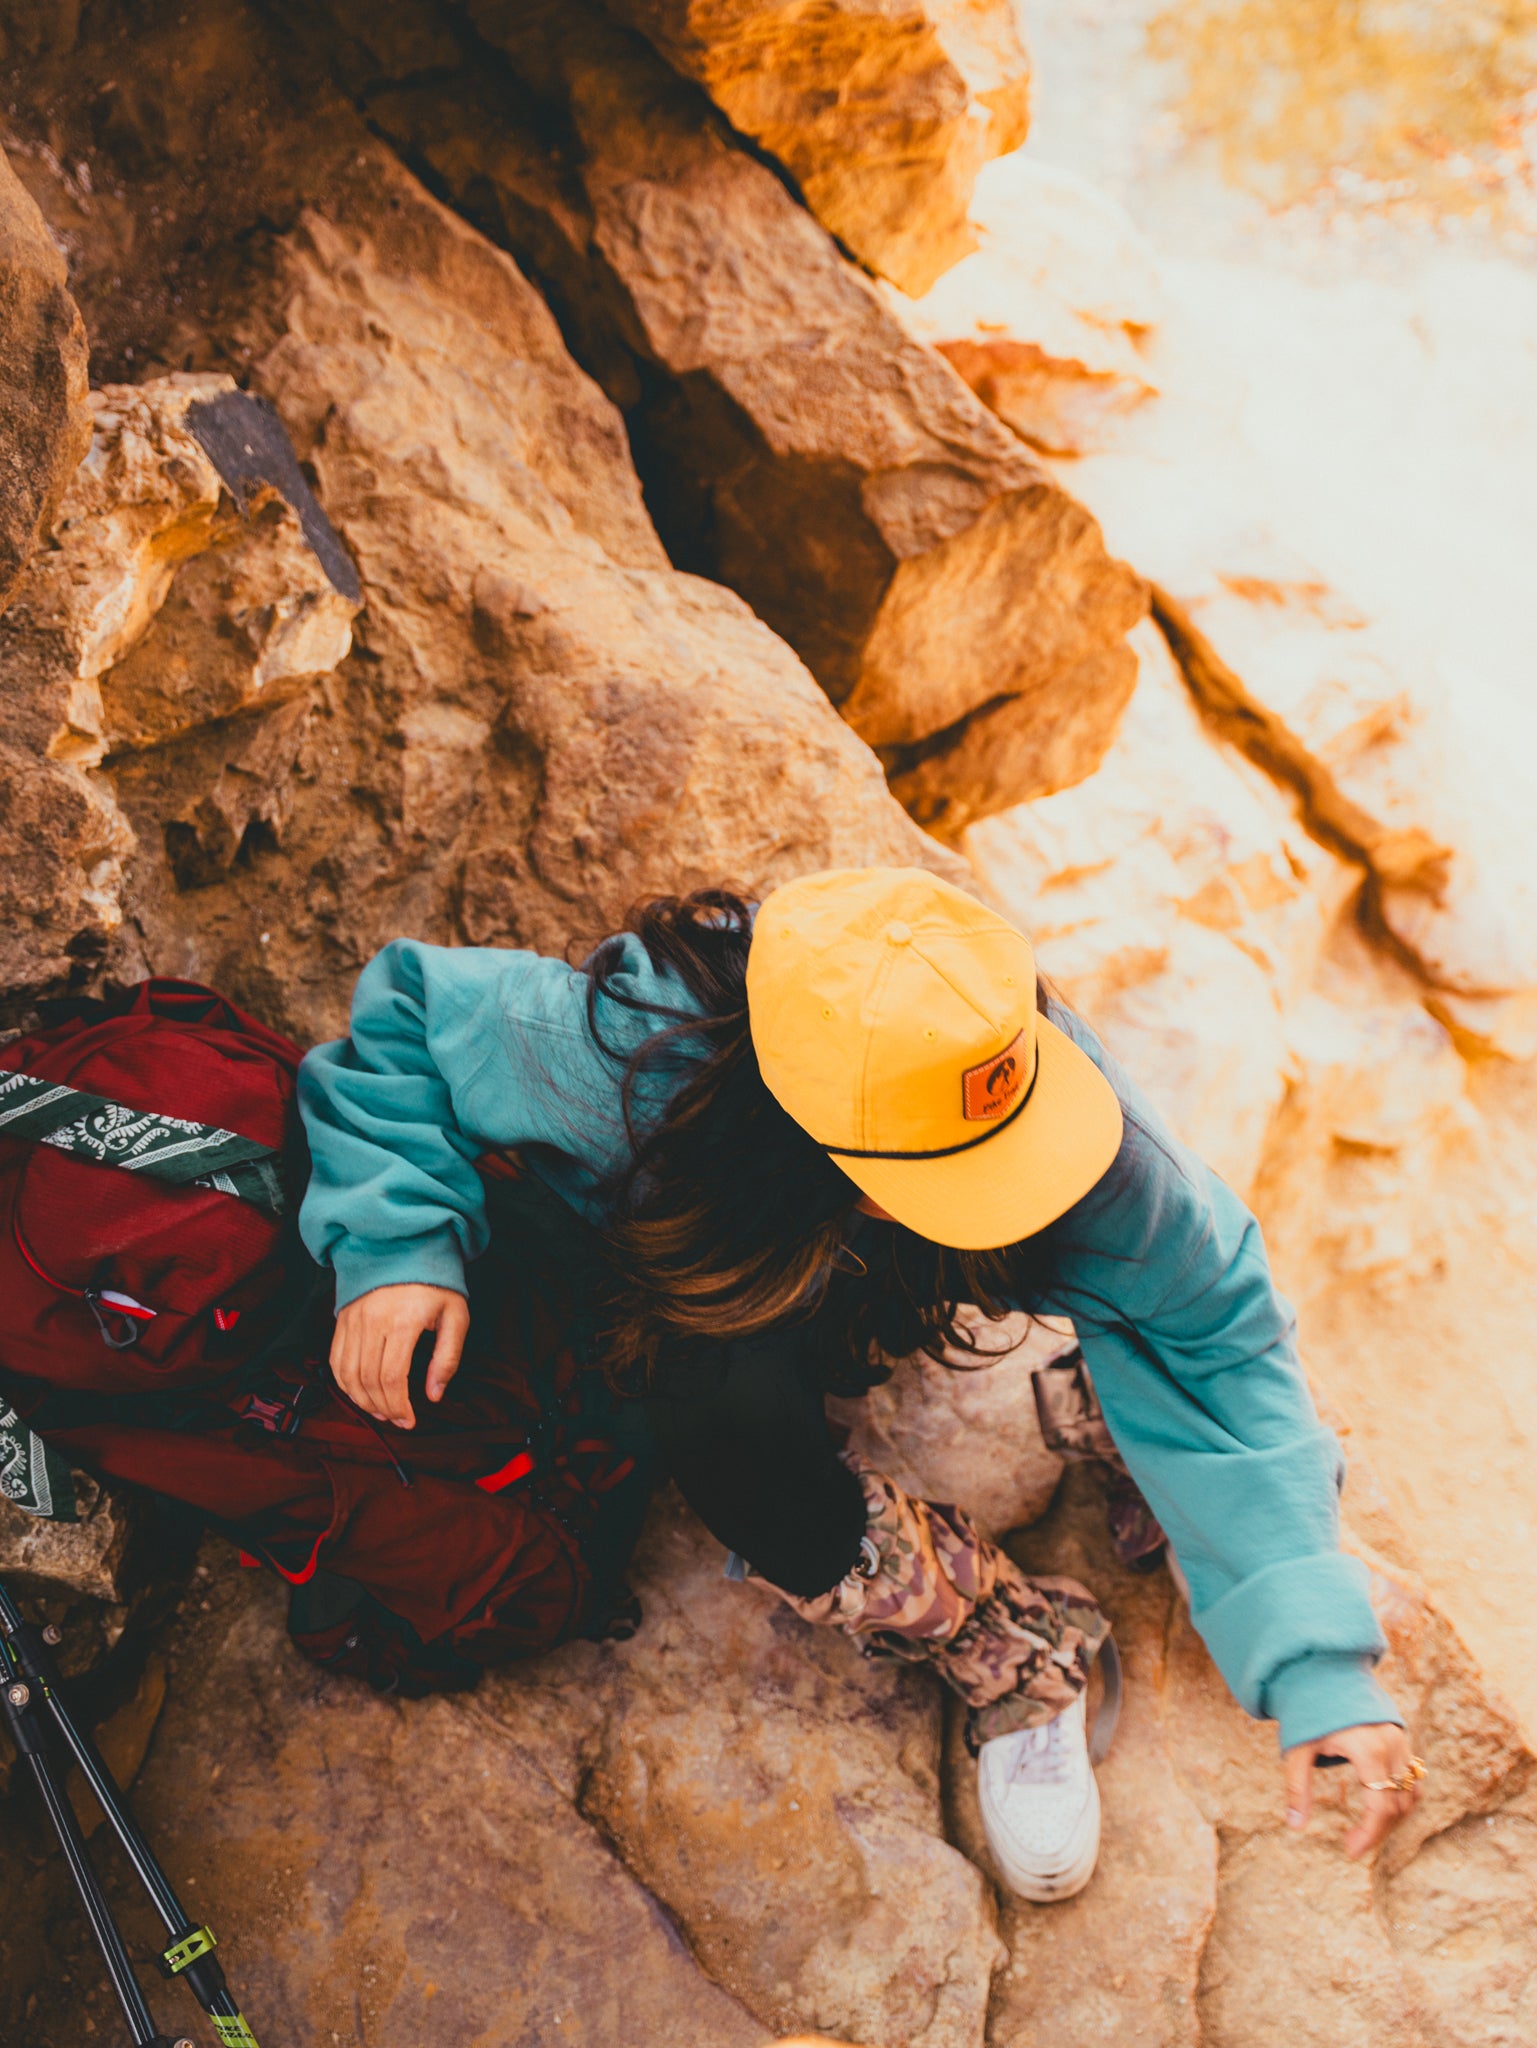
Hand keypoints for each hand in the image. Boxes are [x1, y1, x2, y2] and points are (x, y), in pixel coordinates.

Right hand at [329, 1283, 468, 1429]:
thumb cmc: (435, 1283)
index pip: (392, 1377)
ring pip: (347, 1373)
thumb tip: (434, 1395)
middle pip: (367, 1379)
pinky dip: (344, 1382)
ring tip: (380, 1411)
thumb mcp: (455, 1316)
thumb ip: (447, 1358)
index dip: (398, 1405)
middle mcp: (372, 1321)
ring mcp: (353, 1319)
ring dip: (361, 1400)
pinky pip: (335, 1359)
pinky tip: (360, 1393)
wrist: (405, 1247)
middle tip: (398, 1420)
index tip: (410, 1420)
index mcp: (403, 1321)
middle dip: (382, 1407)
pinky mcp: (342, 1318)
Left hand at [1284, 1722, 1422, 1857]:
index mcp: (1367, 1750)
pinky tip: (1381, 1811)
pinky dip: (1403, 1800)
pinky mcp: (1403, 1741)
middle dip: (1377, 1831)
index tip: (1351, 1851)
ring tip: (1365, 1830)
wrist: (1325, 1673)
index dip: (1368, 1835)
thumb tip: (1294, 1827)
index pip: (1379, 1807)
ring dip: (1392, 1819)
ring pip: (1410, 1796)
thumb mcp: (1298, 1749)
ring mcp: (1401, 1743)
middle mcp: (1391, 1747)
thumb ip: (1297, 1788)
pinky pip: (1414, 1781)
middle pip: (1397, 1806)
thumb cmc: (1309, 1712)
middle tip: (1353, 1845)